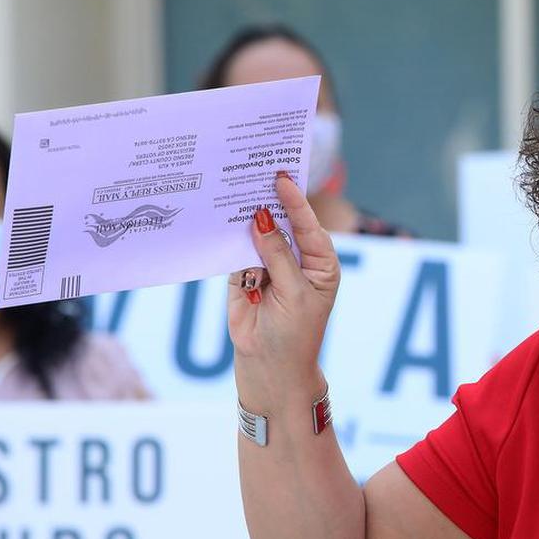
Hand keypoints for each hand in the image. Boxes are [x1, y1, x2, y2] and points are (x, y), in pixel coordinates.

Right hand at [228, 173, 339, 399]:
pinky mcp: (243, 274)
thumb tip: (262, 218)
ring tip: (232, 184)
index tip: (281, 177)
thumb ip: (277, 255)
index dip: (295, 201)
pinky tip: (217, 213)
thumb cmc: (294, 334)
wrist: (269, 368)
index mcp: (320, 263)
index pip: (308, 225)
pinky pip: (234, 249)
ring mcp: (269, 265)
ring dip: (245, 213)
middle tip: (255, 169)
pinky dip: (227, 234)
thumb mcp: (293, 293)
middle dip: (270, 199)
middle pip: (282, 223)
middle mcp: (296, 259)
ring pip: (256, 233)